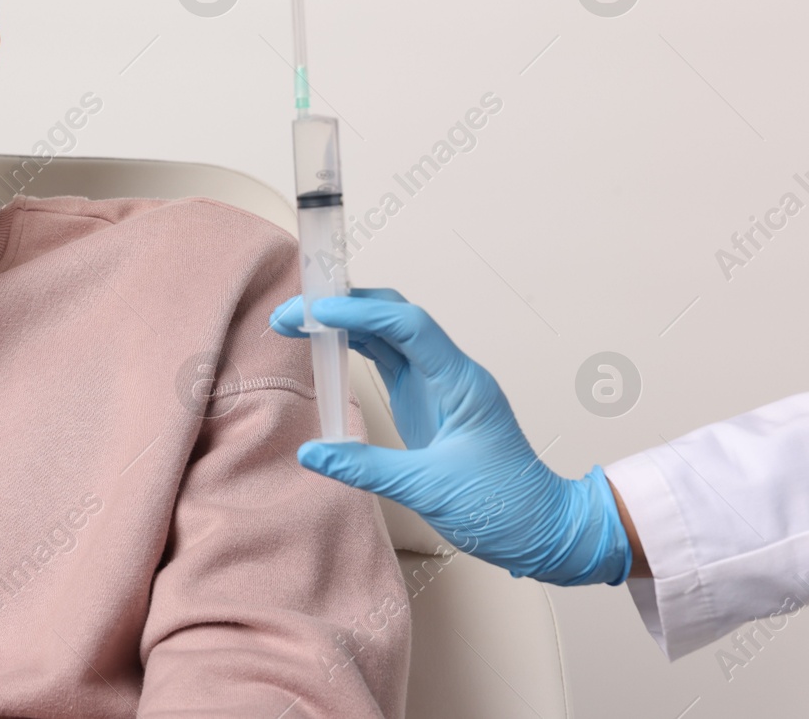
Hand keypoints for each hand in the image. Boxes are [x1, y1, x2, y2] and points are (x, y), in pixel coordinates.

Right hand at [269, 288, 631, 585]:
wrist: (543, 529)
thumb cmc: (504, 508)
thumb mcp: (429, 491)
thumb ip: (366, 468)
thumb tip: (312, 453)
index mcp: (461, 383)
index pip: (408, 326)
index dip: (359, 313)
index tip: (315, 311)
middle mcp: (448, 373)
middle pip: (393, 316)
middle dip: (343, 307)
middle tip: (292, 312)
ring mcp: (436, 385)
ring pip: (386, 334)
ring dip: (342, 324)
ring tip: (295, 322)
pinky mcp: (424, 401)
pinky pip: (385, 360)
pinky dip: (352, 349)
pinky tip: (322, 348)